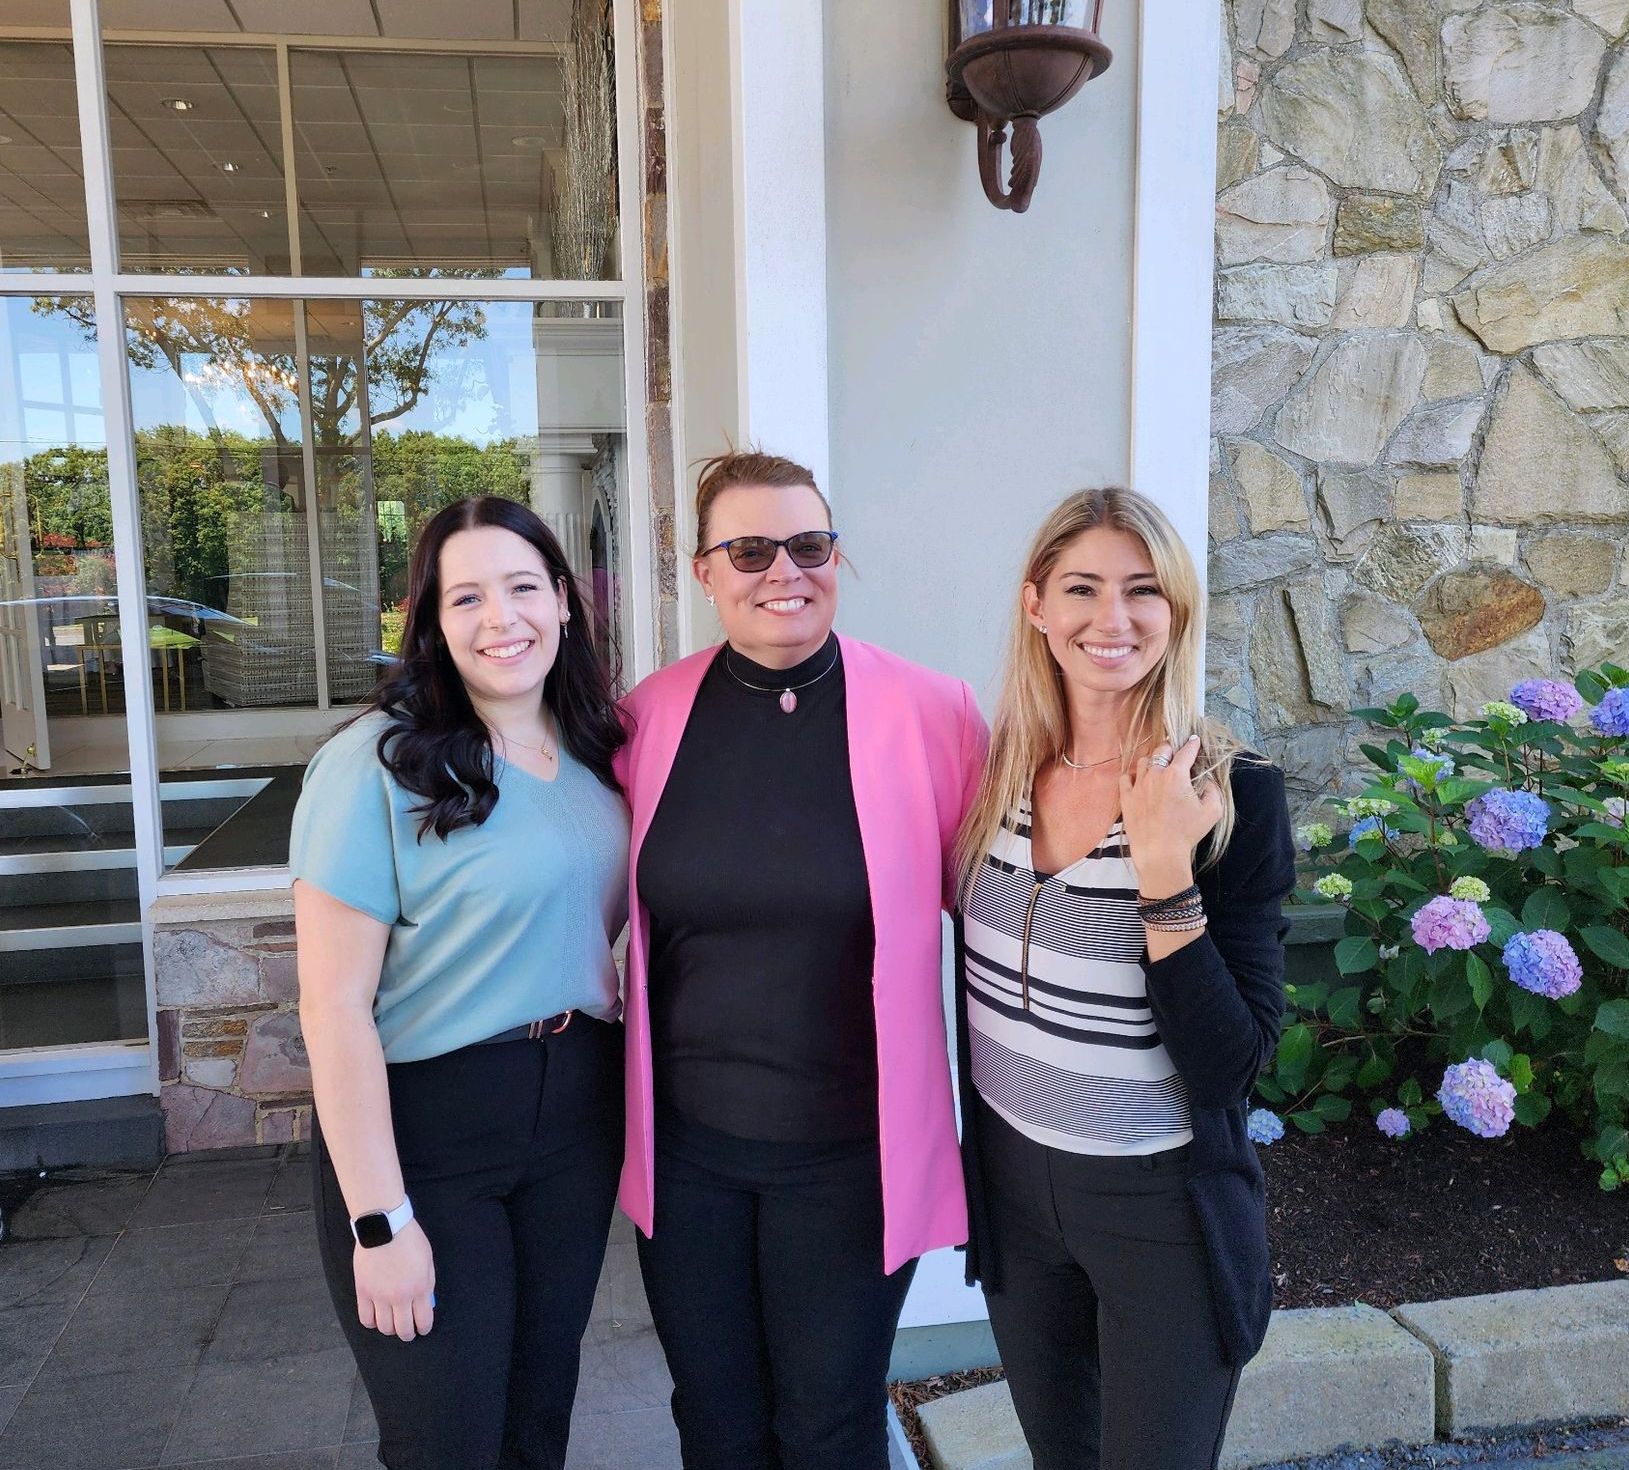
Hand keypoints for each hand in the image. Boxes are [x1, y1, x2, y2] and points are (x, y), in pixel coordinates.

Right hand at [354, 1218, 435, 1341]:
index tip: (422, 1328)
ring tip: (392, 1323)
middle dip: (407, 1334)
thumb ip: (427, 1284)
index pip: (423, 1321)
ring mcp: (379, 1296)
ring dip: (390, 1329)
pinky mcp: (363, 1292)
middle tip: (408, 1331)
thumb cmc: (410, 1240)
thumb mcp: (427, 1261)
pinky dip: (372, 1322)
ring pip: (384, 1327)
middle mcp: (400, 1297)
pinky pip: (365, 1318)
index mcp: (419, 1288)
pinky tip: (376, 1318)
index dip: (424, 1328)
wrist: (384, 1226)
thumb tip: (425, 1303)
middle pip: (403, 1330)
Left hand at [1119, 735, 1223, 895]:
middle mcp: (1155, 775)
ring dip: (1152, 760)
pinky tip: (1139, 780)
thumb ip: (1213, 790)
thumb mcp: (1212, 811)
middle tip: (1175, 751)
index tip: (1194, 739)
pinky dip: (1133, 775)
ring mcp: (1138, 785)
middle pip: (1161, 750)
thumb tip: (1208, 781)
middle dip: (1170, 747)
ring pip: (1143, 761)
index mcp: (1176, 775)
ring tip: (1158, 766)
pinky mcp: (1126, 798)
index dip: (1192, 744)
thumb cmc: (1187, 832)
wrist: (1160, 852)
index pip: (1186, 752)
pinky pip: (1125, 778)